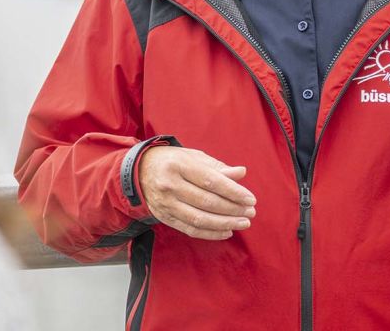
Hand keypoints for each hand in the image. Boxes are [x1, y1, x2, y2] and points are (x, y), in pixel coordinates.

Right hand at [137, 146, 256, 239]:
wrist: (139, 171)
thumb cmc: (172, 161)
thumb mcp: (193, 157)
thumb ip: (217, 167)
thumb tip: (241, 173)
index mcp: (179, 165)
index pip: (211, 181)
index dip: (233, 192)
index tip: (250, 199)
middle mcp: (170, 185)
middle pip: (207, 202)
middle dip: (233, 209)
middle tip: (250, 212)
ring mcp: (165, 203)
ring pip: (199, 219)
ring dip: (225, 223)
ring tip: (243, 223)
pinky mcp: (164, 217)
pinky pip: (190, 229)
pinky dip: (210, 233)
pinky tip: (226, 231)